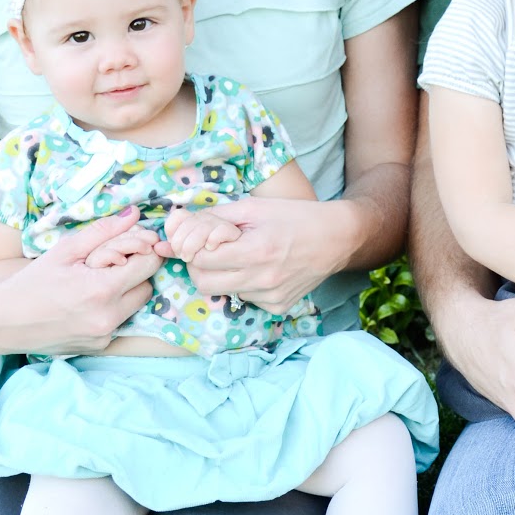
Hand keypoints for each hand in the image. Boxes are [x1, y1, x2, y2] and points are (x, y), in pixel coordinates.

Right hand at [0, 209, 161, 355]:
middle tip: (109, 265)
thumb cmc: (32, 281)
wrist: (2, 321)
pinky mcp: (99, 347)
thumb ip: (104, 231)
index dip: (143, 250)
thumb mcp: (66, 250)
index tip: (128, 246)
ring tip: (95, 284)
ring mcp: (104, 336)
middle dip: (135, 272)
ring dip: (125, 292)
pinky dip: (111, 310)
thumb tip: (135, 214)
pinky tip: (86, 304)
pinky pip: (119, 322)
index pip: (149, 264)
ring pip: (136, 306)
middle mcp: (108, 318)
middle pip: (148, 286)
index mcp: (102, 290)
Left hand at [158, 197, 334, 314]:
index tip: (203, 240)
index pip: (200, 260)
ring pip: (225, 292)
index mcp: (255, 250)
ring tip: (244, 257)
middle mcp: (262, 279)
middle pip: (204, 283)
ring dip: (224, 276)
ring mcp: (271, 297)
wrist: (337, 238)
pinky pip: (247, 299)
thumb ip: (214, 218)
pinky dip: (246, 285)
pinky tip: (263, 270)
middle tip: (212, 252)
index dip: (194, 248)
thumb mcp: (253, 207)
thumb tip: (176, 226)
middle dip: (200, 266)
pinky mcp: (279, 307)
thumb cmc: (294, 216)